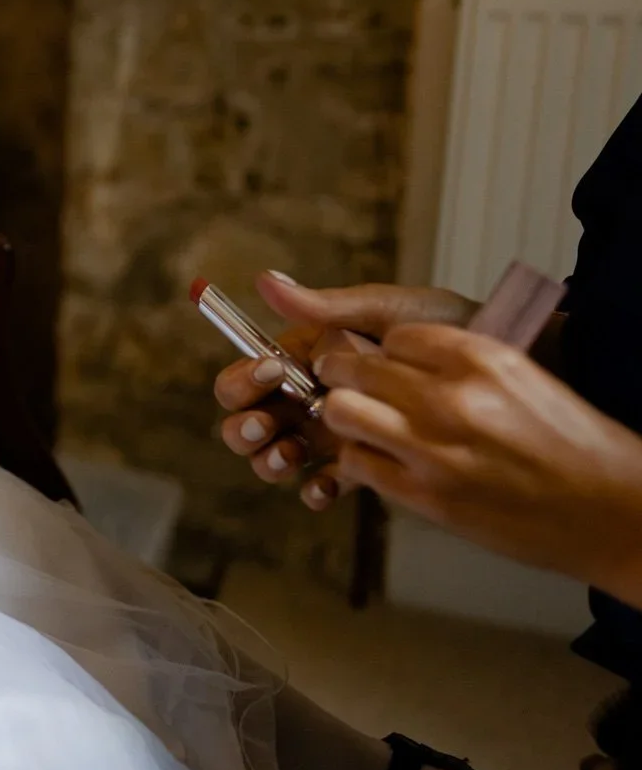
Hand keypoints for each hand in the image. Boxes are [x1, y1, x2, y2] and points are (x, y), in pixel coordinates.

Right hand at [211, 272, 476, 507]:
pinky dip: (317, 489)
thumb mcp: (393, 311)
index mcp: (313, 355)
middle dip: (245, 427)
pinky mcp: (370, 464)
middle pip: (254, 418)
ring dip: (272, 460)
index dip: (246, 378)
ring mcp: (340, 432)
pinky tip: (327, 486)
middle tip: (266, 426)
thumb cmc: (458, 326)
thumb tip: (265, 281)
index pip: (254, 372)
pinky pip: (328, 483)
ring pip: (281, 455)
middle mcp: (316, 396)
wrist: (523, 364)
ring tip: (289, 457)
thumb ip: (328, 306)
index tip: (272, 372)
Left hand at [316, 325, 641, 604]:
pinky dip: (359, 460)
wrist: (613, 512)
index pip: (395, 336)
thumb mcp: (521, 376)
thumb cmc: (573, 444)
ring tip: (360, 423)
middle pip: (353, 367)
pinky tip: (381, 461)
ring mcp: (434, 449)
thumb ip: (458, 361)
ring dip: (343, 416)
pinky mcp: (425, 496)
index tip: (381, 362)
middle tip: (347, 385)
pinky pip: (356, 464)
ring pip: (341, 412)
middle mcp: (451, 397)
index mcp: (480, 357)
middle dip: (343, 374)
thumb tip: (396, 353)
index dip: (382, 350)